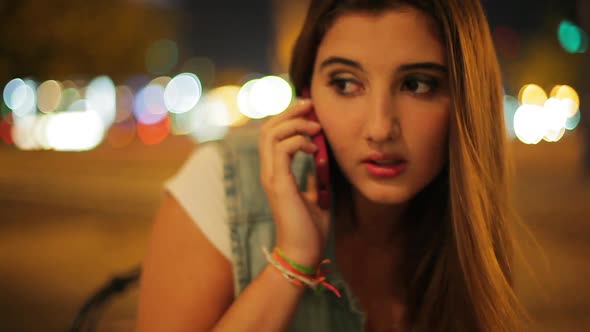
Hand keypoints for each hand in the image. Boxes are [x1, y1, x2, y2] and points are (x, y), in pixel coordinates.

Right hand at [259, 99, 330, 266]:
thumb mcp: (316, 195)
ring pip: (271, 134)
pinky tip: (314, 149)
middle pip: (267, 128)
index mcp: (275, 172)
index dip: (288, 117)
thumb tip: (321, 158)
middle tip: (311, 106)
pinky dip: (299, 142)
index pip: (272, 134)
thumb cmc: (310, 227)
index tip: (310, 110)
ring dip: (295, 124)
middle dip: (289, 112)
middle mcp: (269, 171)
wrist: (304, 252)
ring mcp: (271, 177)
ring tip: (316, 128)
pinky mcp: (279, 184)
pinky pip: (283, 150)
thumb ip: (314, 176)